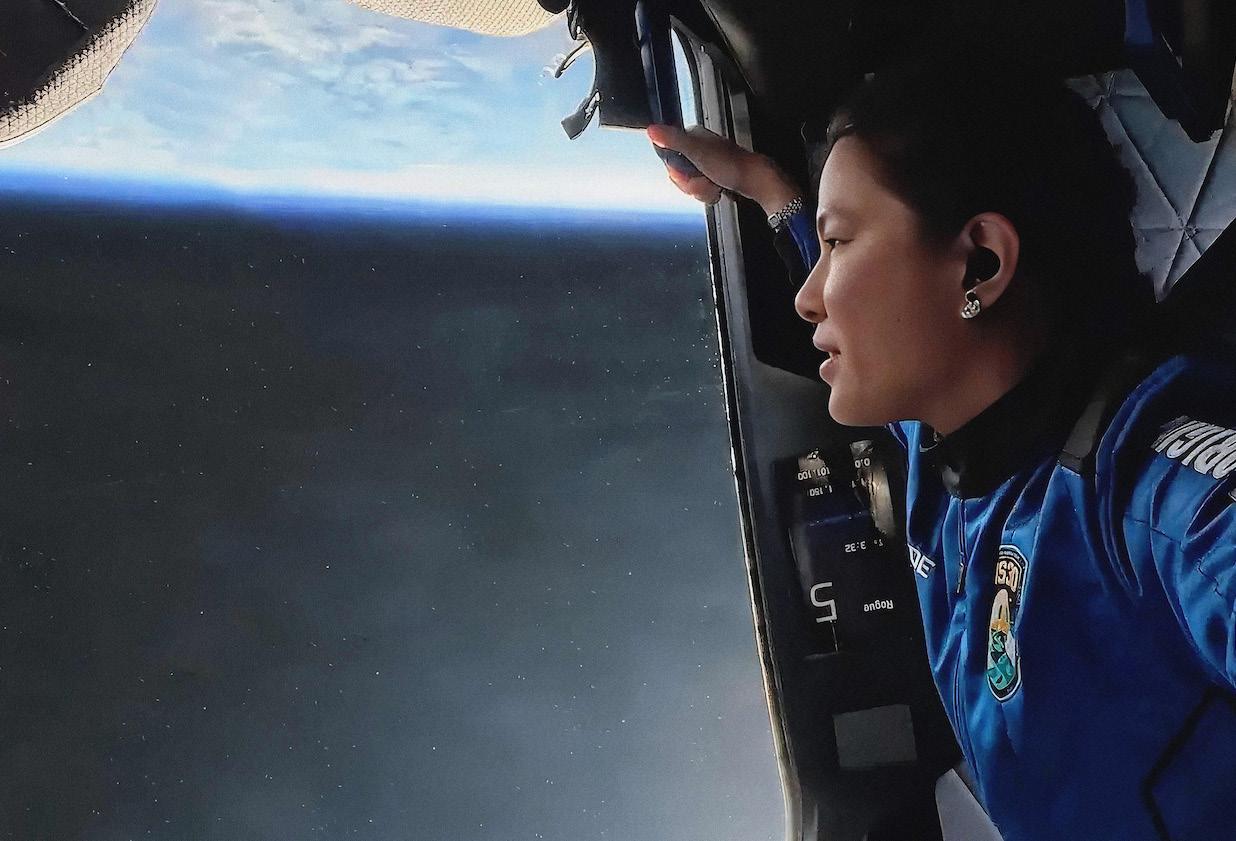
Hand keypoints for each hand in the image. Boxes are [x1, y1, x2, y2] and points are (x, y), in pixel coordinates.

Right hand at [646, 123, 801, 214]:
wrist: (754, 180)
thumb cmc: (729, 164)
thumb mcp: (696, 151)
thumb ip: (673, 140)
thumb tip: (651, 129)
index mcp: (692, 137)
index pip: (668, 158)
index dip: (677, 172)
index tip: (688, 174)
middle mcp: (698, 147)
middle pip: (679, 174)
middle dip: (691, 184)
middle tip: (705, 181)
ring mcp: (706, 162)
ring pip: (690, 184)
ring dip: (701, 191)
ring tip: (714, 187)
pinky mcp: (714, 175)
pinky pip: (701, 189)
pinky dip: (708, 194)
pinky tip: (718, 191)